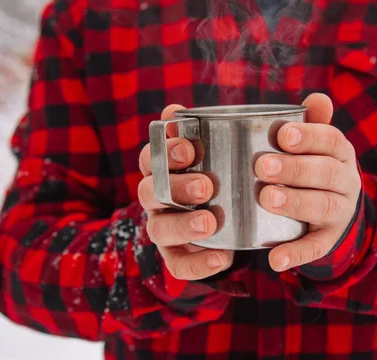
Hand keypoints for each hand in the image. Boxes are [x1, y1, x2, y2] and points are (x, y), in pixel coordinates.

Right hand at [138, 105, 233, 280]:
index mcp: (161, 170)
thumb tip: (174, 110)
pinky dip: (199, 264)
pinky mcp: (176, 256)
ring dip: (184, 226)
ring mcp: (163, 228)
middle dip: (177, 188)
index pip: (151, 158)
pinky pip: (178, 265)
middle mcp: (156, 199)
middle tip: (206, 187)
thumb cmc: (214, 174)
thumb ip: (195, 132)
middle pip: (151, 193)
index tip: (190, 149)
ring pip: (160, 229)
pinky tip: (222, 258)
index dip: (165, 152)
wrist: (225, 218)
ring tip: (210, 223)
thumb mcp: (208, 153)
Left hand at [255, 93, 361, 271]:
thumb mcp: (319, 144)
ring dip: (295, 203)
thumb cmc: (316, 165)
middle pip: (325, 173)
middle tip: (262, 167)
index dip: (309, 136)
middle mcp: (346, 180)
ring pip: (323, 206)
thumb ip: (314, 122)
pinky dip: (296, 254)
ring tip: (267, 199)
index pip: (331, 140)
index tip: (283, 135)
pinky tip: (275, 259)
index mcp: (341, 152)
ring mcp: (340, 212)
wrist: (339, 207)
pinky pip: (316, 247)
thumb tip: (317, 97)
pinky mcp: (330, 239)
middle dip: (295, 169)